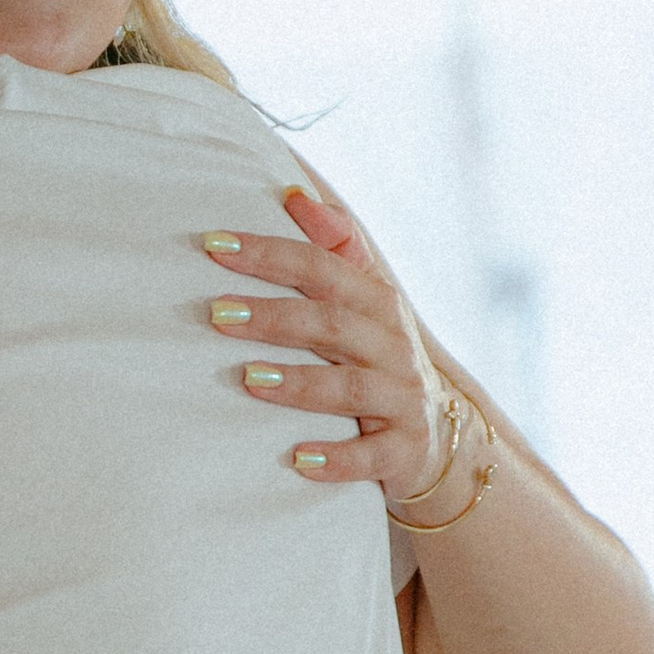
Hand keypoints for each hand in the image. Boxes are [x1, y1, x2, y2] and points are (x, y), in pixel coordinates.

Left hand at [201, 187, 444, 498]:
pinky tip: (298, 460)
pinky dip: (337, 458)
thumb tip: (293, 193)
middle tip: (216, 313)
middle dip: (274, 317)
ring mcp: (402, 400)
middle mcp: (393, 347)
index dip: (269, 254)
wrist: (439, 437)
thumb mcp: (366, 299)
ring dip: (299, 384)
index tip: (214, 245)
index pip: (320, 268)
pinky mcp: (404, 451)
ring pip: (351, 389)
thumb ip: (335, 246)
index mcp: (377, 302)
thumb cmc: (381, 357)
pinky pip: (372, 457)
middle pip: (332, 324)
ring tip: (248, 379)